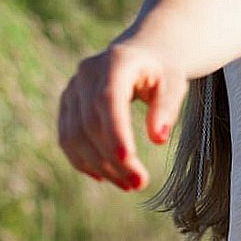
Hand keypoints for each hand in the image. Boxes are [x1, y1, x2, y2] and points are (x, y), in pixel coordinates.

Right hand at [57, 40, 187, 190]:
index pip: (109, 100)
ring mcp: (72, 88)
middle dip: (114, 159)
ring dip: (99, 166)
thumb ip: (167, 107)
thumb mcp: (174, 84)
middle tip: (140, 183)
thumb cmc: (161, 72)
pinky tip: (105, 176)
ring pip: (75, 136)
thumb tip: (158, 138)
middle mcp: (87, 73)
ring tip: (128, 184)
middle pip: (91, 124)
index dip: (115, 131)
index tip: (129, 160)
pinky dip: (83, 162)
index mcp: (116, 62)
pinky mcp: (66, 104)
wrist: (139, 56)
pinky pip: (67, 139)